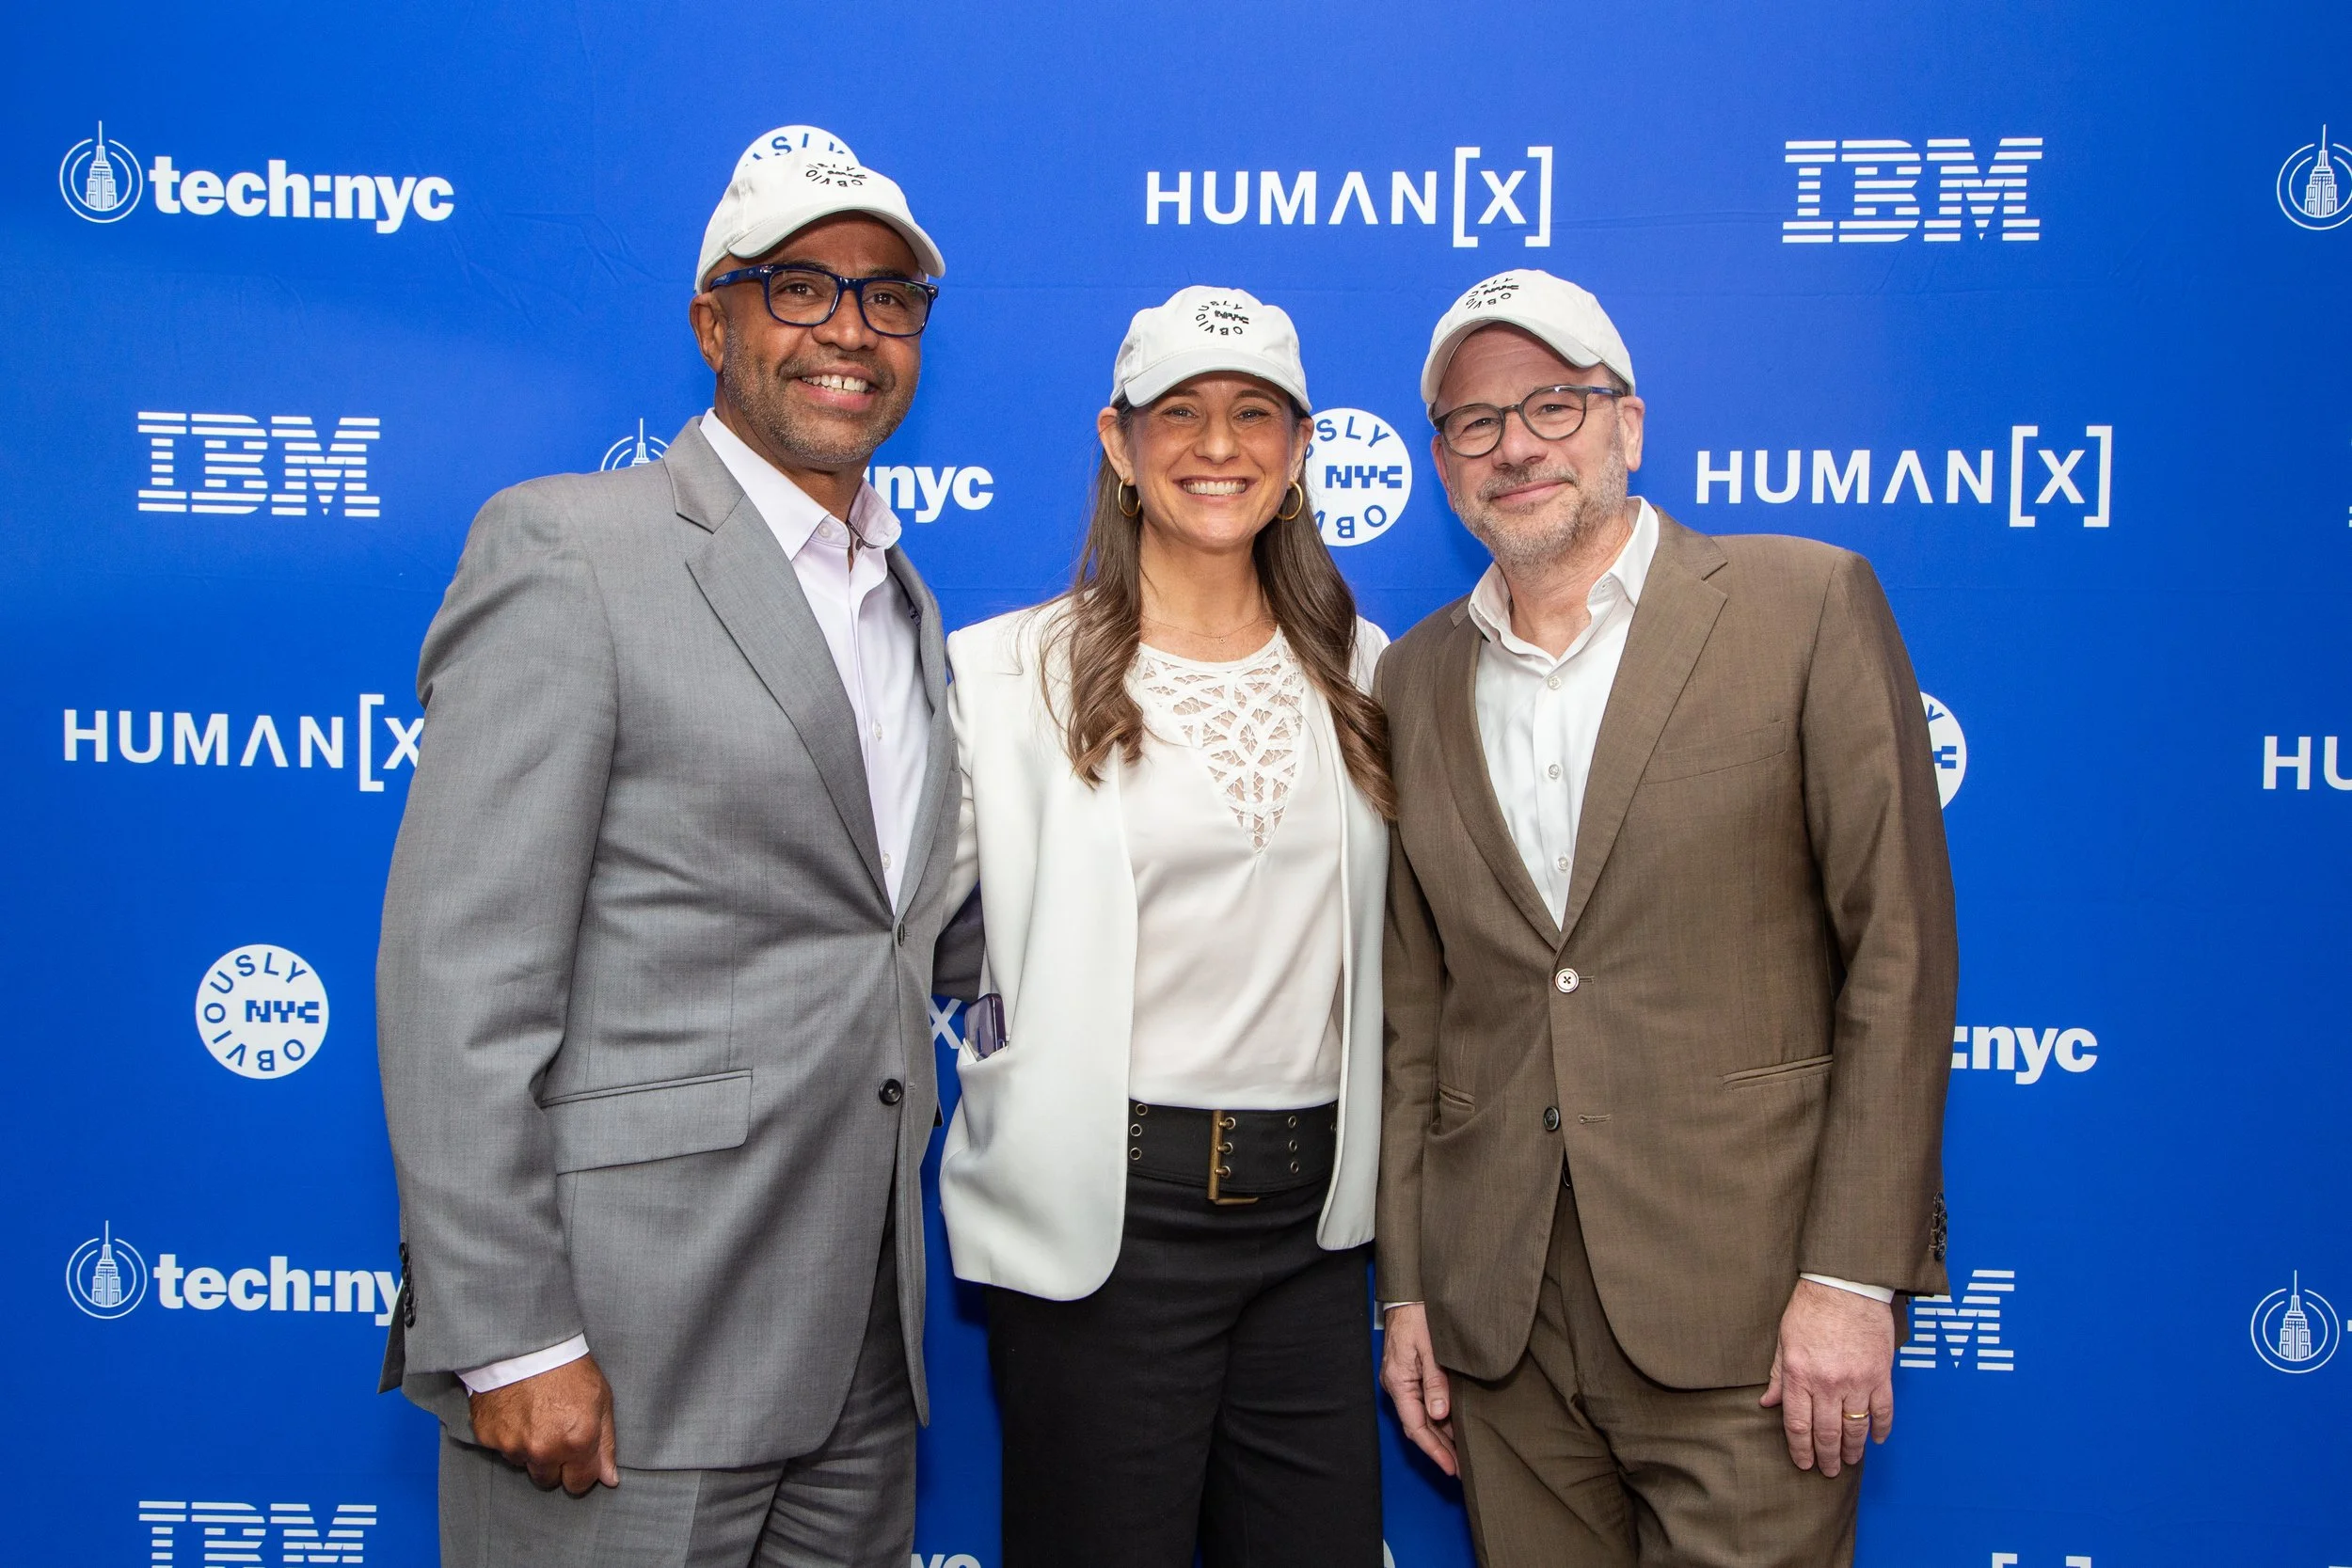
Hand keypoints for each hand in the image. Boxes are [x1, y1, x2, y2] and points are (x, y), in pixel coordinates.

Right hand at [468, 1354, 619, 1494]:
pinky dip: (508, 1435)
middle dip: (554, 1464)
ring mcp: (513, 1445)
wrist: (525, 1343)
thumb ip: (605, 1444)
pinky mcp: (488, 1437)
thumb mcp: (601, 1400)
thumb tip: (609, 1479)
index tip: (578, 1457)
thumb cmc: (569, 1368)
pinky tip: (515, 1411)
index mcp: (577, 1442)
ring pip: (523, 1464)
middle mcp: (544, 1451)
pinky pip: (501, 1448)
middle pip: (548, 1480)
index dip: (580, 1472)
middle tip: (555, 1433)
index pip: (579, 1484)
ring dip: (529, 1449)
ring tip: (534, 1416)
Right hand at [1380, 1303, 1457, 1475]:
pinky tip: (1452, 1425)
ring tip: (1459, 1453)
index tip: (1451, 1467)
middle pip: (1417, 1426)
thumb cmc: (1419, 1315)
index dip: (1434, 1449)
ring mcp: (1401, 1380)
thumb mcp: (1432, 1348)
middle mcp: (1396, 1384)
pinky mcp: (1408, 1373)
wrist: (1408, 1293)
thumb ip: (1435, 1382)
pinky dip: (1437, 1417)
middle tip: (1459, 1469)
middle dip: (1437, 1449)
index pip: (1415, 1425)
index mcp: (1398, 1380)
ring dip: (1439, 1435)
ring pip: (1419, 1416)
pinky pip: (1421, 1403)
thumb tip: (1439, 1415)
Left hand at [1759, 1280, 1894, 1476]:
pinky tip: (1876, 1439)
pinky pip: (1883, 1410)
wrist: (1845, 1285)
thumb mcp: (1784, 1340)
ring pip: (1855, 1428)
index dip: (1800, 1449)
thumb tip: (1767, 1402)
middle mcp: (1827, 1384)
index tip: (1804, 1463)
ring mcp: (1856, 1381)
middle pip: (1827, 1433)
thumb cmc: (1811, 1308)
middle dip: (1827, 1457)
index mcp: (1799, 1375)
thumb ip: (1779, 1375)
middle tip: (1828, 1471)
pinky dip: (1881, 1428)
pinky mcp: (1880, 1375)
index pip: (1798, 1425)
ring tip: (1850, 1461)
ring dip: (1852, 1450)